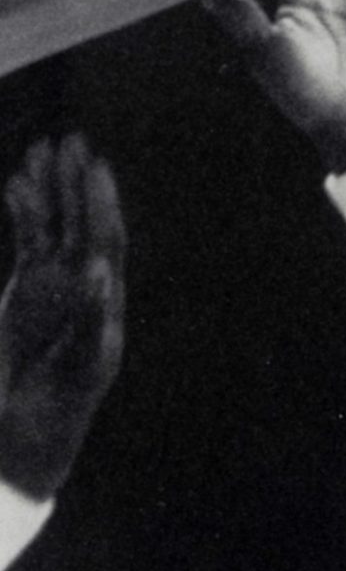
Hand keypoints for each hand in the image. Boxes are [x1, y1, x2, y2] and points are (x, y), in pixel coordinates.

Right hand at [0, 137, 126, 499]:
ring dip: (49, 190)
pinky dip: (24, 213)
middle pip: (83, 225)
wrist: (28, 430)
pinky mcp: (31, 289)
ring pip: (55, 227)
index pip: (104, 242)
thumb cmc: (59, 406)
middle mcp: (85, 289)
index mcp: (103, 302)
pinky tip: (15, 184)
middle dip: (76, 185)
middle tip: (71, 140)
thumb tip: (99, 273)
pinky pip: (31, 241)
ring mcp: (57, 286)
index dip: (100, 203)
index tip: (95, 166)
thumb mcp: (81, 365)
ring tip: (42, 148)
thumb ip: (90, 321)